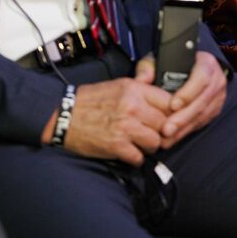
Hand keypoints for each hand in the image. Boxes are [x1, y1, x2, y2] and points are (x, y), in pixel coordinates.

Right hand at [42, 58, 171, 165]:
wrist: (64, 116)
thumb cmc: (91, 100)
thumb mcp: (118, 84)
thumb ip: (141, 83)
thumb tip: (156, 79)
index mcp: (134, 89)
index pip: (169, 101)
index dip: (172, 112)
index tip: (169, 118)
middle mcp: (133, 107)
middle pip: (165, 123)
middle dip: (162, 131)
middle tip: (155, 133)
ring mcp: (125, 127)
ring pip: (155, 142)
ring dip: (150, 146)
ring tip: (141, 143)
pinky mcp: (116, 146)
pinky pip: (139, 157)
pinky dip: (136, 158)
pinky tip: (129, 152)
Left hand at [156, 51, 227, 147]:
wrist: (194, 69)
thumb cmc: (177, 64)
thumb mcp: (162, 59)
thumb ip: (149, 67)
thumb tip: (142, 79)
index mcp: (206, 63)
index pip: (202, 78)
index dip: (188, 93)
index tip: (173, 105)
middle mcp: (216, 80)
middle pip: (202, 101)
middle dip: (183, 117)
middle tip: (166, 129)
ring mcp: (218, 96)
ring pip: (203, 115)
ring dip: (184, 128)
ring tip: (167, 137)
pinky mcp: (215, 109)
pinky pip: (202, 122)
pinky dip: (187, 131)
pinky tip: (174, 137)